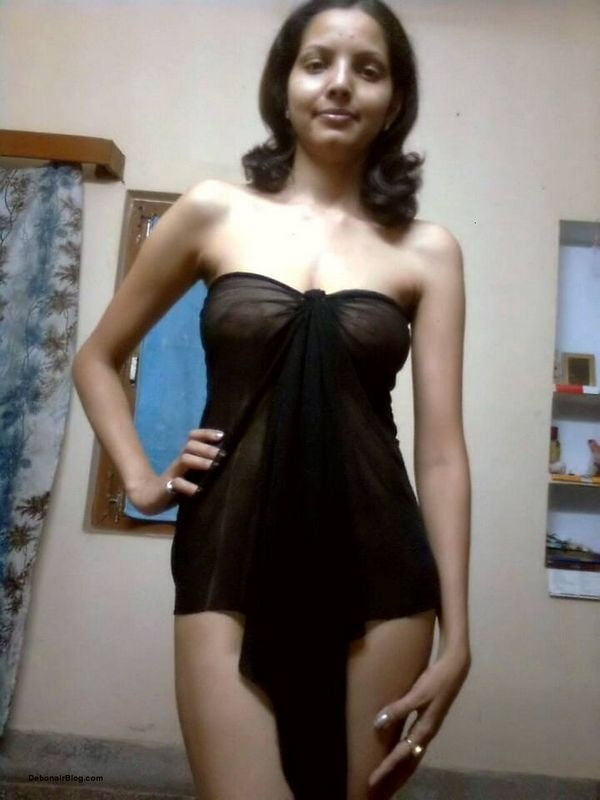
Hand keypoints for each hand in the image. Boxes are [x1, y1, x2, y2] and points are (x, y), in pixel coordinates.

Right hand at [126, 428, 225, 514]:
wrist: (149, 498)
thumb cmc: (177, 486)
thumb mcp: (191, 474)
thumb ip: (204, 465)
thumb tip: (227, 461)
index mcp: (186, 457)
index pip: (193, 438)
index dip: (205, 434)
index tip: (221, 435)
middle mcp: (180, 462)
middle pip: (191, 446)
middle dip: (207, 448)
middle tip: (222, 454)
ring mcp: (172, 474)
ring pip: (185, 460)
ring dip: (200, 462)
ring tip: (213, 466)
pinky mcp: (166, 488)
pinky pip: (176, 484)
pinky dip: (188, 486)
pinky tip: (198, 490)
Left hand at [368, 648, 470, 791]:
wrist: (454, 668)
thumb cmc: (436, 681)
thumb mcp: (418, 694)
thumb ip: (399, 709)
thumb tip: (378, 724)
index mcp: (424, 730)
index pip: (401, 755)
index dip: (386, 767)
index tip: (372, 780)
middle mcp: (426, 733)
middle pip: (408, 762)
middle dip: (393, 775)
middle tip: (377, 787)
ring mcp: (428, 728)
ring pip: (412, 755)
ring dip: (399, 768)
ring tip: (386, 778)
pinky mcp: (427, 721)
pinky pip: (413, 744)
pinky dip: (404, 754)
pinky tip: (398, 753)